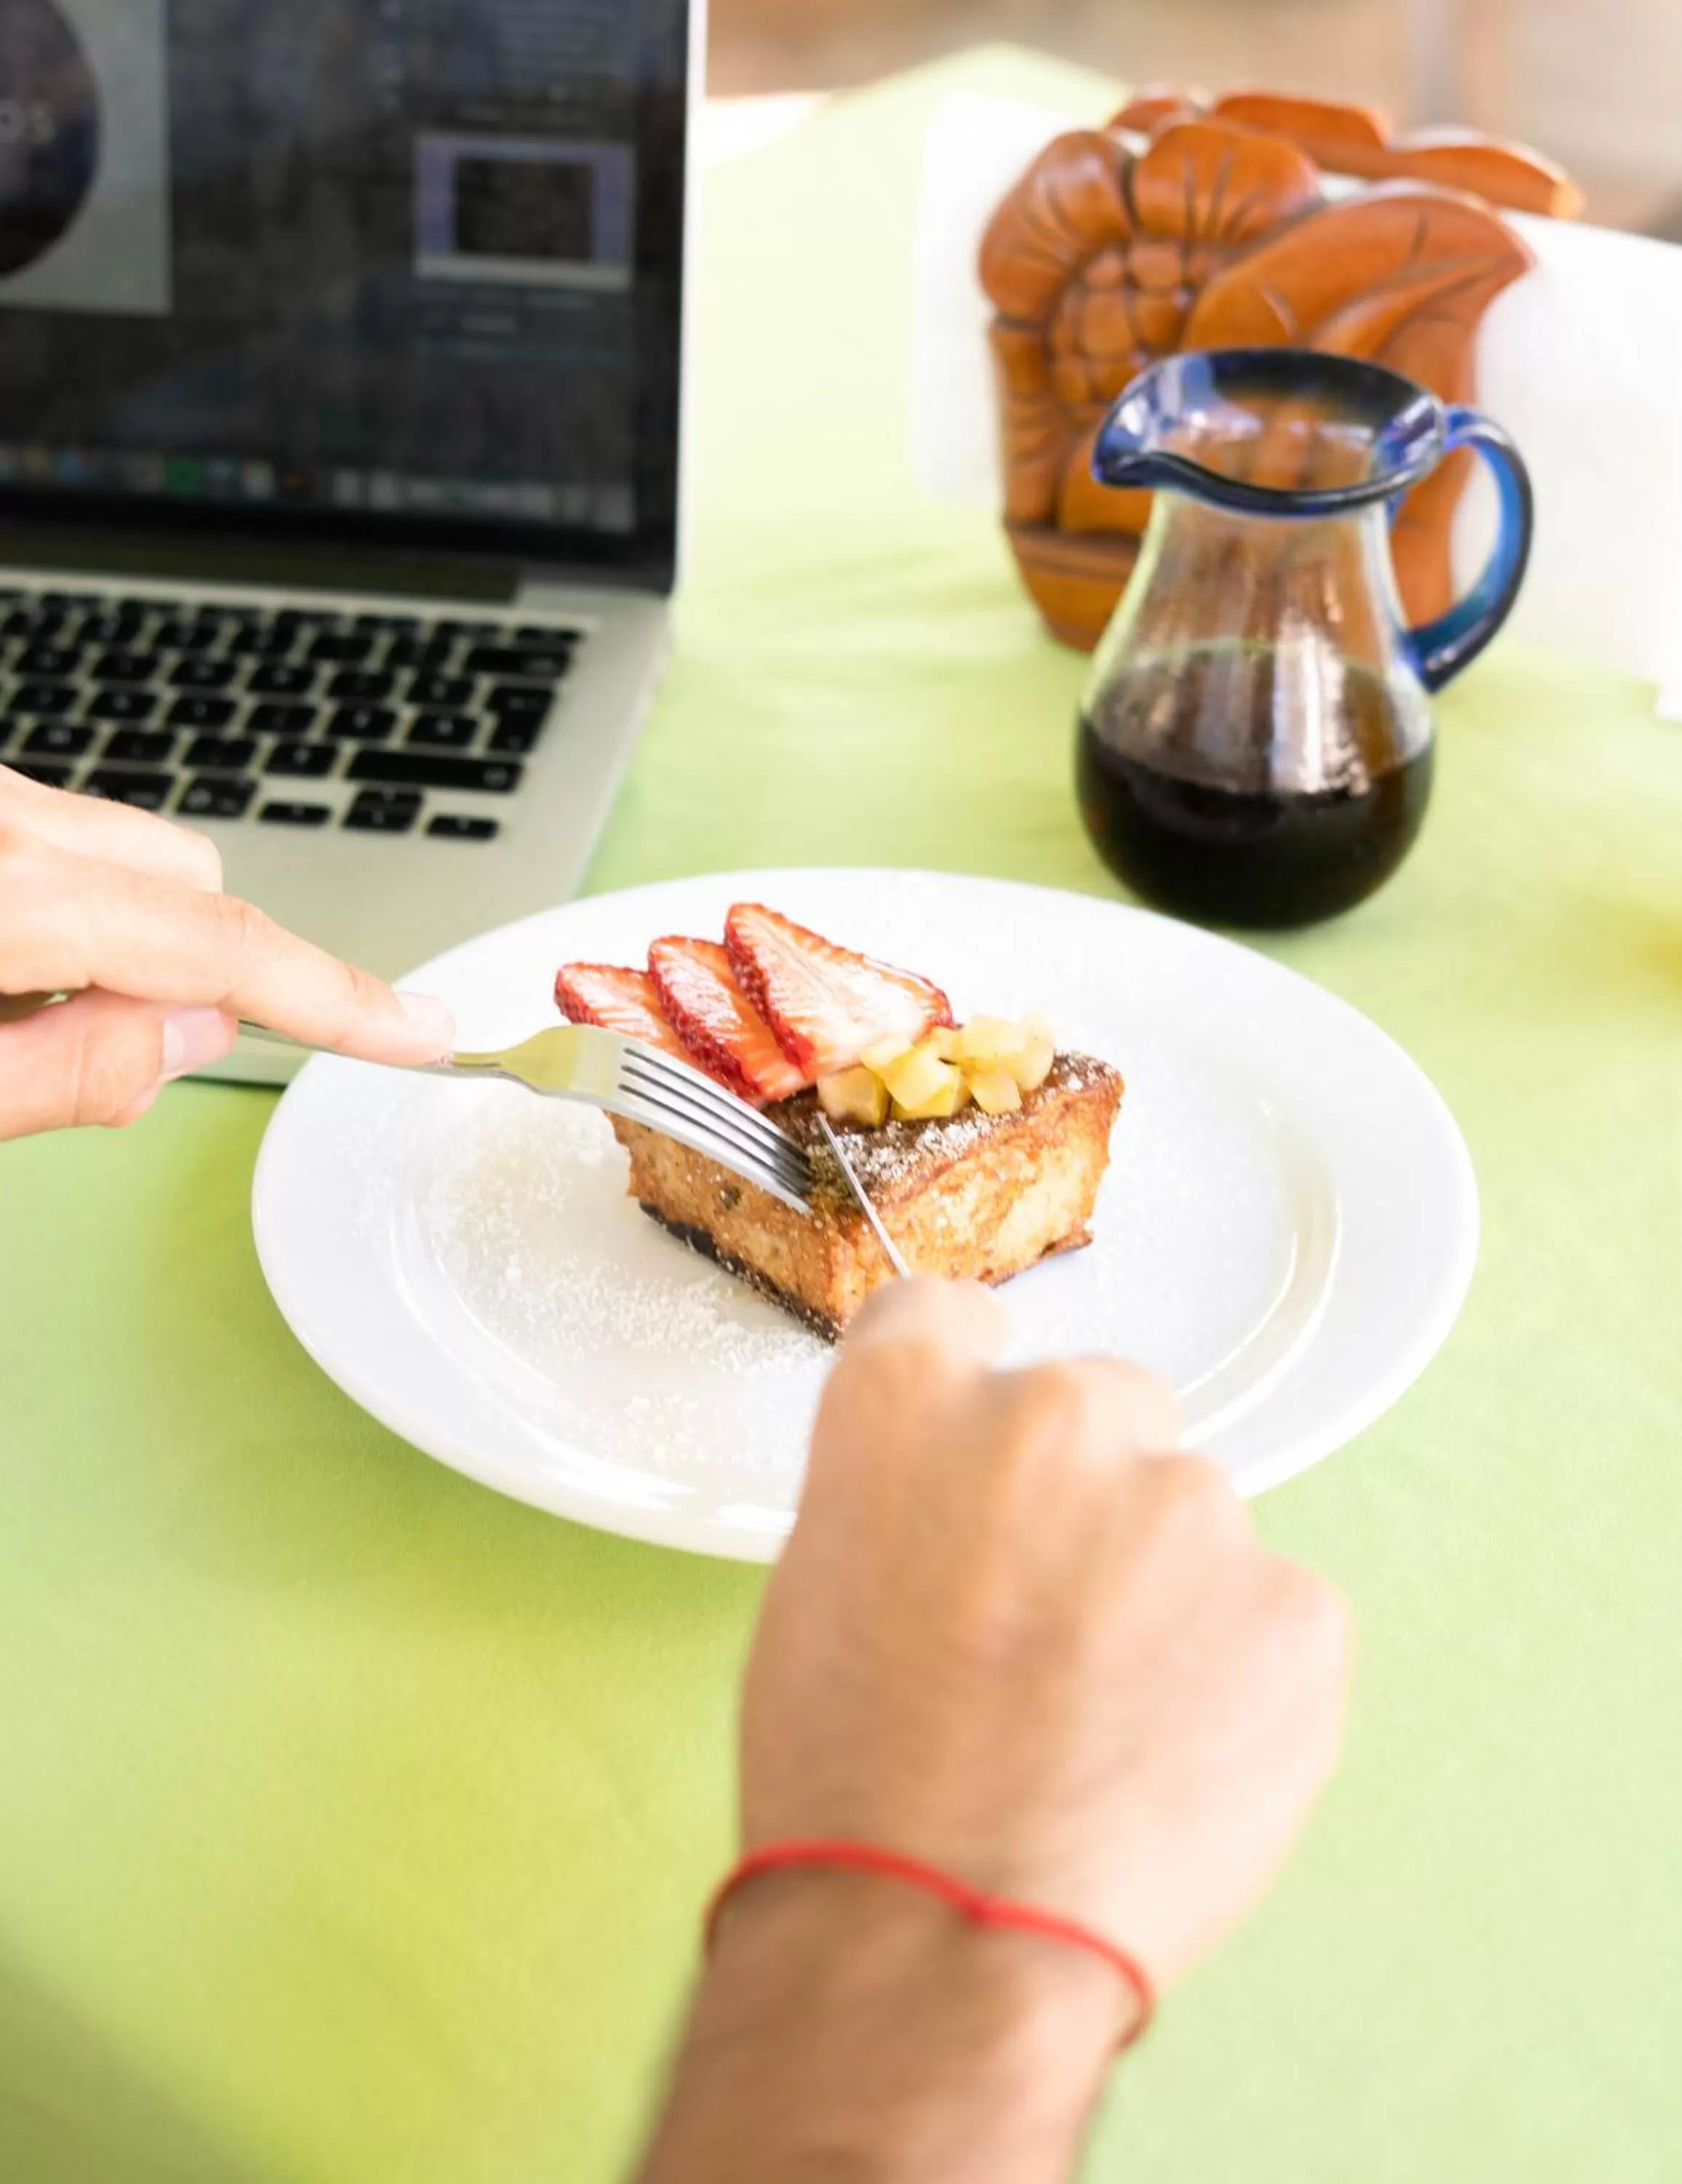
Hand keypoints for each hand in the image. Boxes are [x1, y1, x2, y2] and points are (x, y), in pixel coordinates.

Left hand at [0, 765, 453, 1139]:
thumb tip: (190, 1039)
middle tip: (88, 1055)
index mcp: (10, 895)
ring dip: (118, 940)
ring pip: (132, 857)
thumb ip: (68, 1075)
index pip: (223, 947)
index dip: (334, 997)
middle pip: (191, 885)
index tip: (416, 1030)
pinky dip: (62, 909)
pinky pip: (63, 840)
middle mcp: (5, 817)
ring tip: (16, 1006)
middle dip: (189, 974)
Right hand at [741, 1279, 1351, 1997]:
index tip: (982, 1454)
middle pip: (1101, 1407)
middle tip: (1045, 1626)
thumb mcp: (821, 1587)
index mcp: (912, 1401)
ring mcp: (1192, 1508)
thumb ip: (906, 1491)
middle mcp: (1058, 1417)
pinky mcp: (1297, 1609)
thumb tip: (967, 1493)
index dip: (967, 1395)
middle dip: (1085, 1494)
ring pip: (1193, 1520)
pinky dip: (1239, 1674)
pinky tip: (1168, 1757)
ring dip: (1164, 1591)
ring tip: (1101, 1722)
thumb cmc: (854, 1785)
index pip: (951, 1319)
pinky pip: (1273, 1615)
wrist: (944, 1943)